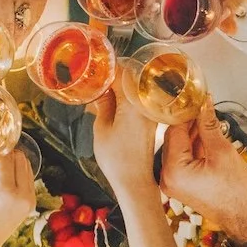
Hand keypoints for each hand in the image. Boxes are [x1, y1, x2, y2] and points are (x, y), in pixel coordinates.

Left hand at [0, 0, 48, 44]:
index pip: (7, 25)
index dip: (6, 41)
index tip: (4, 52)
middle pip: (20, 27)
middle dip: (12, 37)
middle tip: (6, 41)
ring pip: (30, 23)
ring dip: (21, 29)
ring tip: (12, 25)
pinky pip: (37, 14)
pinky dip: (28, 18)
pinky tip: (20, 12)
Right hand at [0, 150, 35, 246]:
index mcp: (7, 192)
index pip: (6, 156)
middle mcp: (24, 195)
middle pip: (20, 157)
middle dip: (4, 154)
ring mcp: (30, 199)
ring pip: (26, 165)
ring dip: (11, 162)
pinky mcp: (31, 202)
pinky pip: (27, 176)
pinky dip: (16, 172)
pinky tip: (1, 179)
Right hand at [92, 78, 156, 199]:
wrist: (134, 180)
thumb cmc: (117, 159)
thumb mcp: (101, 128)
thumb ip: (102, 104)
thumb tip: (101, 91)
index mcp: (132, 103)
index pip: (122, 72)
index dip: (107, 67)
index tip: (96, 65)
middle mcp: (145, 105)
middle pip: (131, 78)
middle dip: (113, 76)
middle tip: (96, 77)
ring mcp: (150, 113)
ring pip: (135, 90)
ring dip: (120, 88)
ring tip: (102, 91)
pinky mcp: (150, 122)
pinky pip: (138, 103)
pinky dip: (126, 100)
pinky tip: (112, 104)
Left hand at [161, 100, 246, 243]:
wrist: (242, 217)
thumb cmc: (235, 193)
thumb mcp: (222, 152)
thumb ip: (209, 125)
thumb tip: (204, 104)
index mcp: (174, 170)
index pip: (174, 131)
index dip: (186, 113)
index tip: (196, 99)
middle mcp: (167, 177)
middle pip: (174, 138)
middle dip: (189, 122)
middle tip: (203, 107)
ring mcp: (172, 182)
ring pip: (178, 147)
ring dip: (192, 134)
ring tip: (208, 120)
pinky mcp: (180, 184)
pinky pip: (183, 158)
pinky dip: (193, 147)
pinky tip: (206, 136)